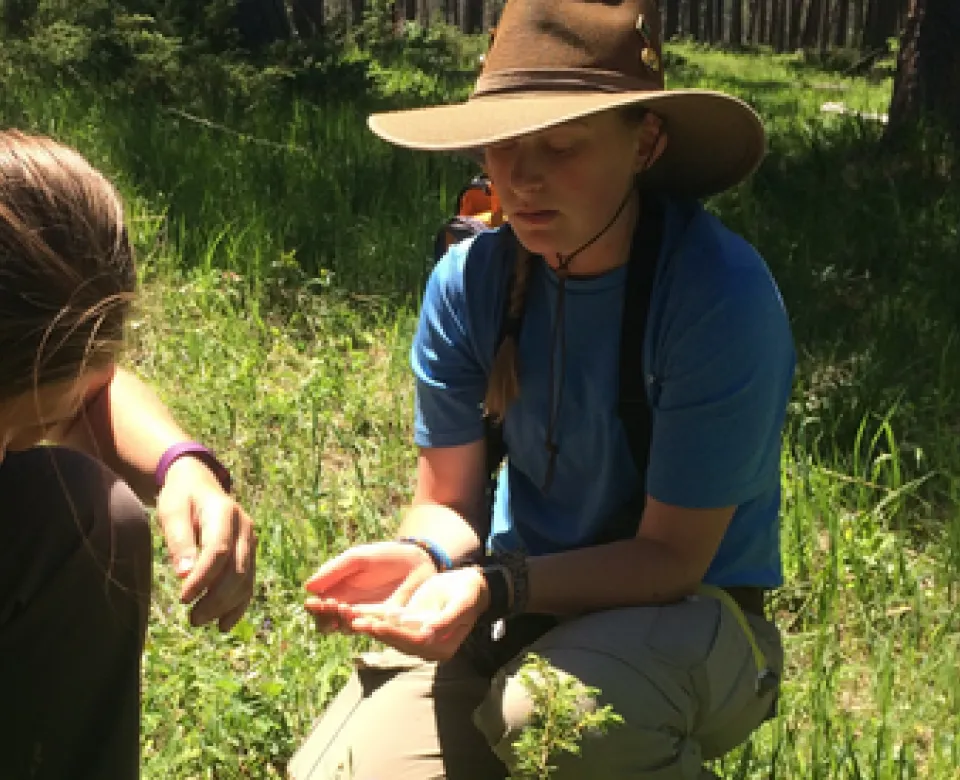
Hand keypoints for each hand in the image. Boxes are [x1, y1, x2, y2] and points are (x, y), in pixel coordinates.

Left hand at [157, 457, 256, 631]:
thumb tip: (184, 575)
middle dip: (216, 598)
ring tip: (199, 620)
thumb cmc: (182, 498)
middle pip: (237, 570)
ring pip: (246, 580)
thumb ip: (179, 541)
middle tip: (192, 618)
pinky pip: (249, 582)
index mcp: (225, 512)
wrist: (199, 484)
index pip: (218, 551)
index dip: (202, 578)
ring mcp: (251, 541)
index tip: (183, 598)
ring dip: (225, 605)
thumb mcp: (172, 512)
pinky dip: (238, 605)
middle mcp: (245, 528)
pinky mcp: (250, 554)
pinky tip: (224, 624)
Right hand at [303, 540, 437, 632]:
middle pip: (327, 623)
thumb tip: (308, 587)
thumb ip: (335, 570)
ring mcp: (366, 617)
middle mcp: (348, 607)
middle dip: (326, 618)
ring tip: (348, 610)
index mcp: (338, 591)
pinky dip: (363, 627)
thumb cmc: (385, 556)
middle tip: (334, 606)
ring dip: (343, 622)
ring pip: (345, 629)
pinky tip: (362, 619)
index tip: (316, 602)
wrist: (417, 562)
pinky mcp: (384, 624)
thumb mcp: (358, 558)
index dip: (315, 608)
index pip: (318, 607)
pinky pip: (369, 631)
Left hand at [338, 567, 489, 661]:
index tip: (379, 625)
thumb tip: (428, 633)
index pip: (415, 642)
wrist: (470, 586)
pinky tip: (355, 613)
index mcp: (442, 647)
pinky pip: (388, 623)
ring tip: (349, 618)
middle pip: (398, 640)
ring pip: (389, 633)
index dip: (396, 634)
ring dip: (369, 626)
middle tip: (356, 623)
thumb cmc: (469, 593)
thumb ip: (447, 620)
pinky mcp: (408, 625)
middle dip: (376, 631)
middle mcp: (426, 646)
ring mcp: (415, 636)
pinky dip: (372, 619)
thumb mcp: (462, 603)